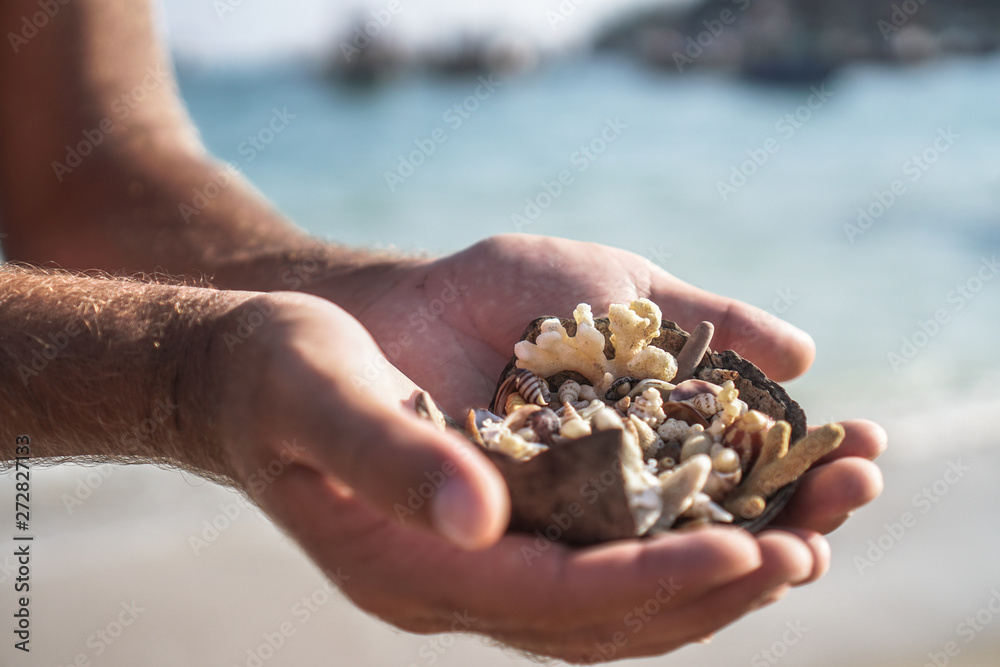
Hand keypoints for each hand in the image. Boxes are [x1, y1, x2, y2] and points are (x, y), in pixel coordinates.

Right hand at [216, 236, 882, 662]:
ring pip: (619, 596)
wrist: (255, 369)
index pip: (556, 598)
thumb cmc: (277, 372)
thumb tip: (481, 517)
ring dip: (715, 568)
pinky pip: (605, 550)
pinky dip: (676, 535)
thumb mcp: (318, 397)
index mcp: (411, 568)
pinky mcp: (502, 521)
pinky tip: (735, 500)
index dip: (657, 582)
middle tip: (816, 546)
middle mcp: (458, 581)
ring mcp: (482, 558)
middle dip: (716, 586)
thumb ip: (387, 458)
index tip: (755, 552)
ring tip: (809, 527)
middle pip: (608, 617)